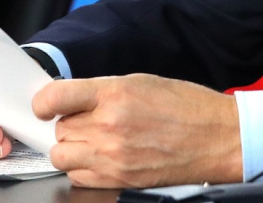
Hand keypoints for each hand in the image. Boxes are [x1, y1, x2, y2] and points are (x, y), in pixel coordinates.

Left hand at [32, 73, 241, 187]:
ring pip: (62, 155)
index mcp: (115, 92)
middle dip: (70, 124)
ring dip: (73, 148)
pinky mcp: (119, 180)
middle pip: (59, 129)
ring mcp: (113, 156)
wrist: (217, 137)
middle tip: (90, 121)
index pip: (56, 97)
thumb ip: (103, 91)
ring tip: (94, 141)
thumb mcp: (142, 82)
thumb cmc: (186, 106)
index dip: (44, 102)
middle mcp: (109, 125)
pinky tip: (103, 158)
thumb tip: (72, 100)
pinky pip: (78, 177)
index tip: (44, 105)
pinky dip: (84, 169)